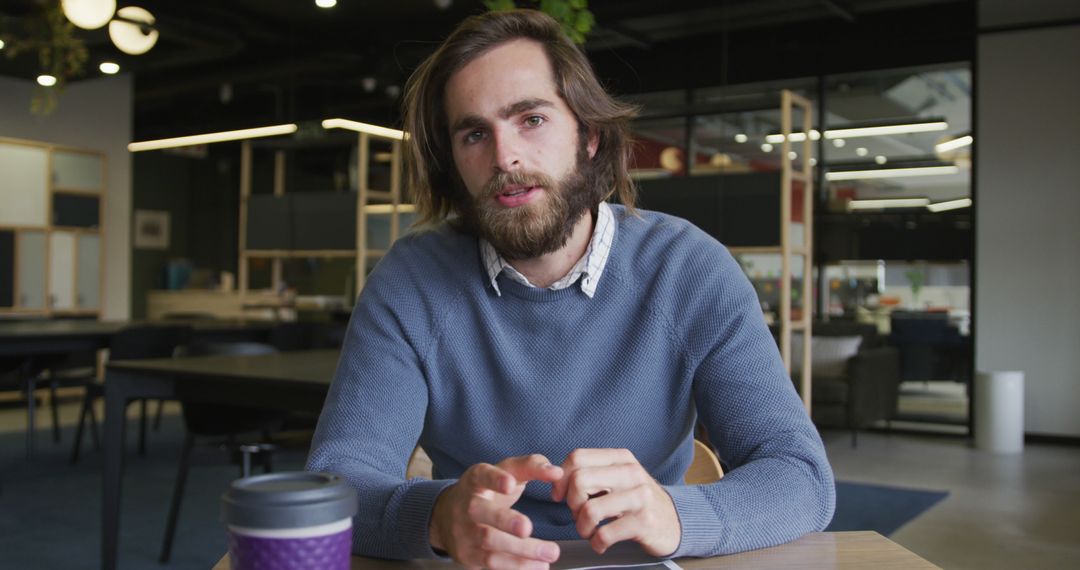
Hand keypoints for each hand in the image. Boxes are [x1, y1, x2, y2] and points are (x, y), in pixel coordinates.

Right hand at [430, 455, 563, 569]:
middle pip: (481, 512)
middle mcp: (466, 505)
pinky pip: (492, 563)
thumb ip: (530, 467)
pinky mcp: (468, 555)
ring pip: (490, 542)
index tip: (511, 484)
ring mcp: (464, 532)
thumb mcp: (504, 473)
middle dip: (505, 521)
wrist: (447, 518)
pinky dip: (517, 566)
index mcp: (475, 480)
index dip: (495, 479)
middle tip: (527, 528)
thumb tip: (556, 472)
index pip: (483, 475)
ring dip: (521, 550)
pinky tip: (538, 565)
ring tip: (550, 552)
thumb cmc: (487, 492)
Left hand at [552, 448, 680, 556]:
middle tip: (578, 514)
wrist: (674, 522)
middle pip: (580, 480)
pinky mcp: (644, 522)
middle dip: (571, 503)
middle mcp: (631, 472)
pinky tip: (601, 543)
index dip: (561, 478)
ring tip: (589, 531)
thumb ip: (591, 473)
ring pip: (589, 510)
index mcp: (621, 458)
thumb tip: (556, 479)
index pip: (578, 457)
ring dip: (582, 527)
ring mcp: (640, 497)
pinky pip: (605, 534)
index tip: (560, 495)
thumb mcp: (618, 478)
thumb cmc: (637, 501)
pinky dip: (596, 543)